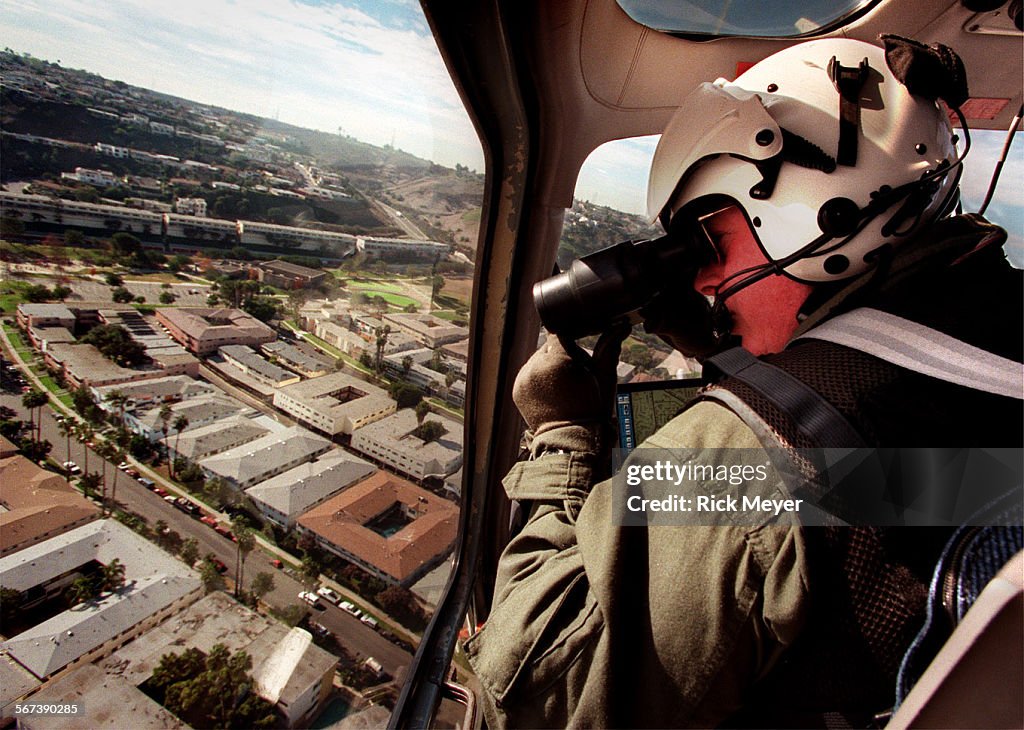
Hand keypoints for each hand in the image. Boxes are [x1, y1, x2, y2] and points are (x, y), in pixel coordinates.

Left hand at [512, 322, 629, 437]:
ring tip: (564, 389)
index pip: (561, 334)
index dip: (573, 342)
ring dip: (550, 368)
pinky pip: (529, 374)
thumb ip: (609, 347)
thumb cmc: (591, 409)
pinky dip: (540, 380)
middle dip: (563, 357)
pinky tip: (553, 393)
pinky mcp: (517, 390)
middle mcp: (535, 367)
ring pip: (538, 360)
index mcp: (556, 360)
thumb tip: (621, 326)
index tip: (579, 355)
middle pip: (549, 348)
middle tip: (576, 378)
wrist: (571, 440)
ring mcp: (523, 379)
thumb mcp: (603, 377)